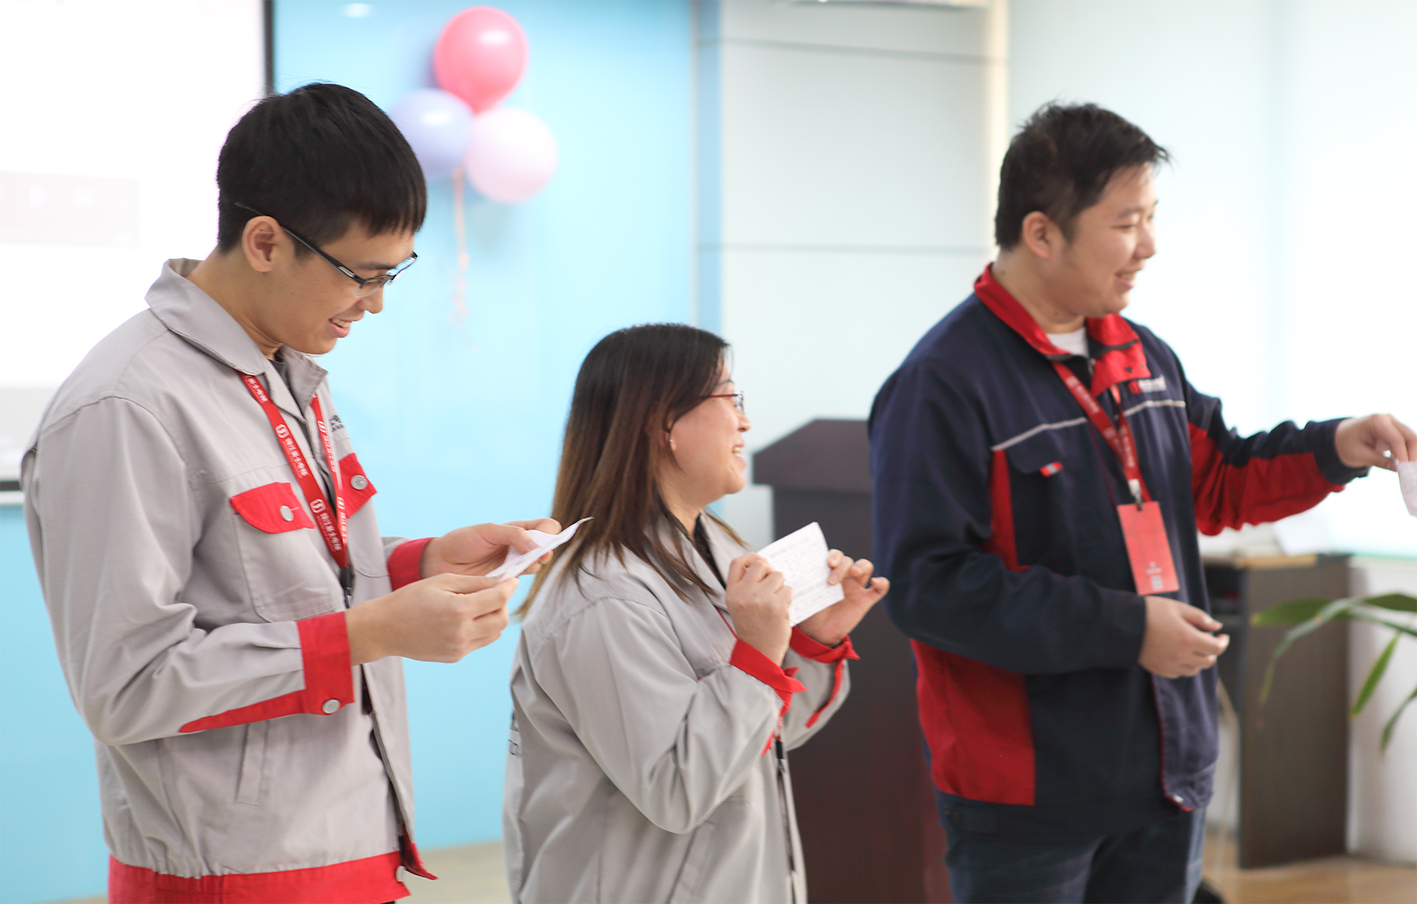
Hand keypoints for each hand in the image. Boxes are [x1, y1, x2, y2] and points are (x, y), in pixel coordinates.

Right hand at [345, 573, 515, 663]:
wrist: (384, 629)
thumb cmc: (409, 599)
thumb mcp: (441, 581)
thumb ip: (473, 582)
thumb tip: (499, 582)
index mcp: (459, 610)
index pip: (498, 598)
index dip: (509, 587)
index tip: (512, 581)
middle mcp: (462, 632)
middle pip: (502, 618)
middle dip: (503, 603)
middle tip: (494, 593)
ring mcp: (459, 648)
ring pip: (495, 633)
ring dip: (494, 618)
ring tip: (480, 606)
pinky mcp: (455, 656)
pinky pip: (480, 642)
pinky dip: (482, 629)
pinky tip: (467, 619)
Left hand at [421, 519, 561, 578]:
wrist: (438, 563)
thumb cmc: (461, 542)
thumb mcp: (487, 531)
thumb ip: (513, 534)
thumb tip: (537, 546)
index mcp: (516, 530)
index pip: (545, 527)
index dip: (550, 531)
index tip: (547, 536)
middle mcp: (518, 548)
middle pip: (545, 548)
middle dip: (546, 550)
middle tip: (538, 554)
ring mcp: (512, 566)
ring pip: (536, 565)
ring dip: (534, 564)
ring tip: (524, 563)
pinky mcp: (503, 583)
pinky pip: (520, 581)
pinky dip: (519, 578)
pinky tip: (511, 576)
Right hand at [726, 554, 792, 664]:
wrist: (759, 652)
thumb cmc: (752, 626)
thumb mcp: (738, 604)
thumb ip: (745, 585)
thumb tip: (763, 563)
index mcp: (732, 592)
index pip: (737, 562)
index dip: (751, 557)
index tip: (761, 561)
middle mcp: (744, 593)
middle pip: (761, 564)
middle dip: (770, 571)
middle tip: (772, 584)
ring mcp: (761, 599)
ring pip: (778, 575)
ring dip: (781, 585)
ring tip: (776, 600)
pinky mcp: (777, 606)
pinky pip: (788, 589)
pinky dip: (788, 597)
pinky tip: (782, 609)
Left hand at [797, 550, 888, 646]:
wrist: (817, 633)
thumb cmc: (809, 610)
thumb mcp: (804, 595)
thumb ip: (803, 582)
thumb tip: (791, 568)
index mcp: (828, 571)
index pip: (835, 555)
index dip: (834, 555)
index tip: (828, 563)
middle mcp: (843, 576)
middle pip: (848, 560)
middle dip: (841, 567)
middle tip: (831, 581)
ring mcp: (856, 587)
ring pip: (866, 566)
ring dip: (861, 566)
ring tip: (854, 573)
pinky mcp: (865, 600)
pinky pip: (880, 589)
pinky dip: (882, 583)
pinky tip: (876, 582)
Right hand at [1138, 596, 1229, 678]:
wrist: (1123, 624)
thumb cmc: (1150, 611)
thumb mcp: (1177, 607)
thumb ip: (1200, 617)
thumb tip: (1217, 627)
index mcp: (1188, 639)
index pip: (1216, 648)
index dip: (1223, 642)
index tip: (1222, 636)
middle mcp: (1181, 656)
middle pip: (1208, 661)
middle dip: (1212, 651)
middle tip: (1207, 640)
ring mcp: (1170, 665)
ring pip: (1194, 670)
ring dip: (1198, 660)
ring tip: (1192, 647)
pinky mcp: (1159, 670)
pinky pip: (1179, 673)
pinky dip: (1183, 666)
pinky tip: (1178, 654)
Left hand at [1335, 414, 1416, 470]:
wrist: (1341, 437)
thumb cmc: (1347, 445)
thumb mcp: (1359, 455)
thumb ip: (1379, 461)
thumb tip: (1398, 469)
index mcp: (1376, 421)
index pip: (1396, 439)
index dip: (1403, 456)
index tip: (1406, 471)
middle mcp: (1388, 419)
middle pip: (1409, 437)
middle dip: (1413, 455)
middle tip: (1411, 472)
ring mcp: (1393, 423)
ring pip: (1411, 439)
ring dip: (1412, 455)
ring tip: (1410, 471)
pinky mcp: (1396, 430)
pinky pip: (1407, 442)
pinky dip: (1408, 453)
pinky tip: (1406, 466)